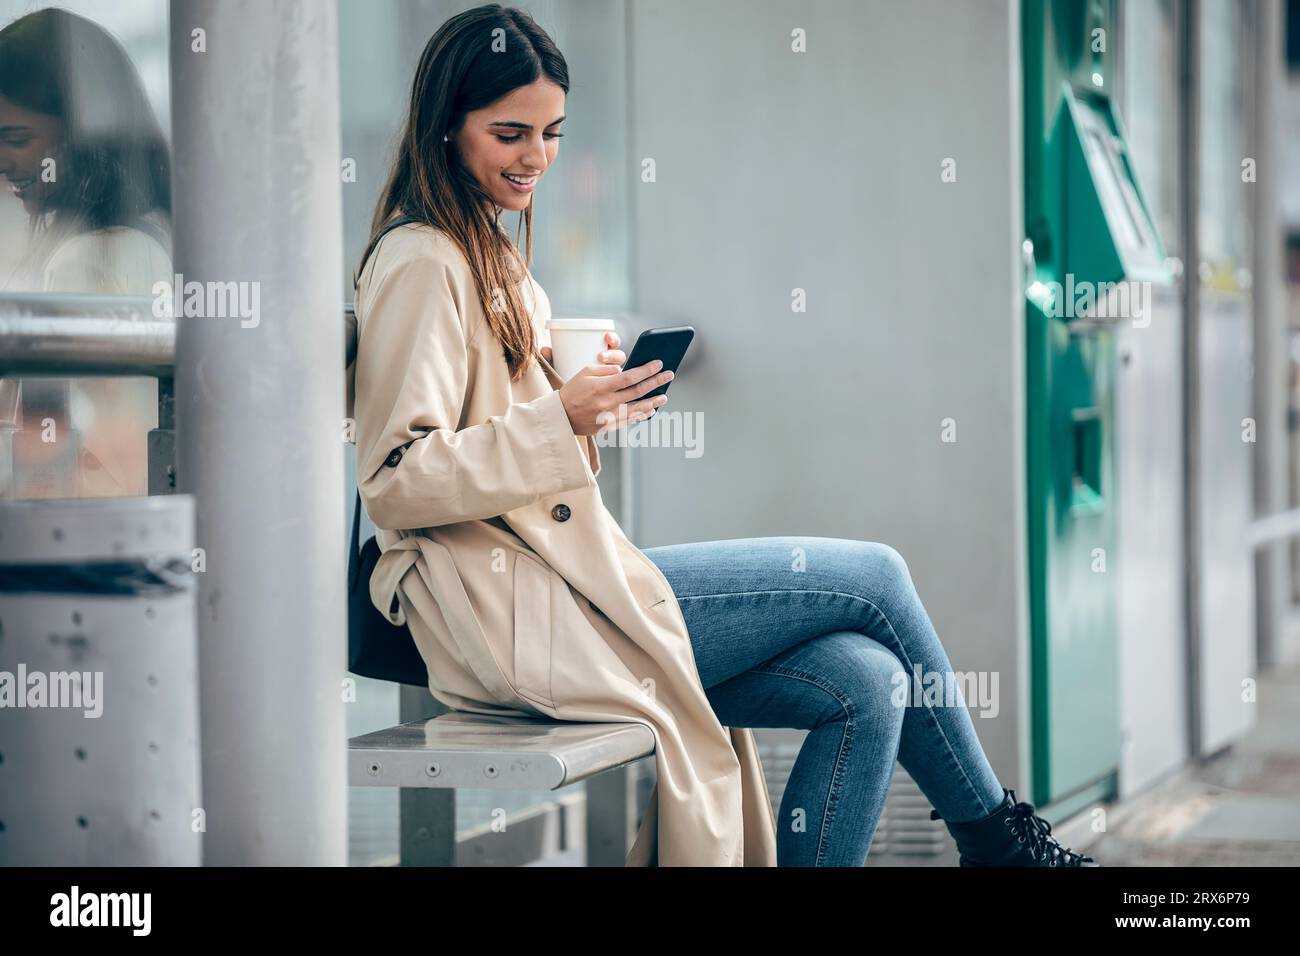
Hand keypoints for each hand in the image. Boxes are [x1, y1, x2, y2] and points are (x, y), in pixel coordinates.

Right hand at [557, 331, 672, 435]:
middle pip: (638, 391)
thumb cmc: (572, 391)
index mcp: (600, 387)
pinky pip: (631, 420)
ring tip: (665, 396)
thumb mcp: (584, 373)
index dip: (647, 370)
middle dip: (656, 382)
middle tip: (669, 375)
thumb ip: (605, 370)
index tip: (659, 364)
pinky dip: (643, 415)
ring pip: (638, 408)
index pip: (630, 377)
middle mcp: (607, 402)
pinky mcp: (609, 426)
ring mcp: (609, 416)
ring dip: (654, 401)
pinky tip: (651, 409)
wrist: (561, 416)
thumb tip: (624, 370)